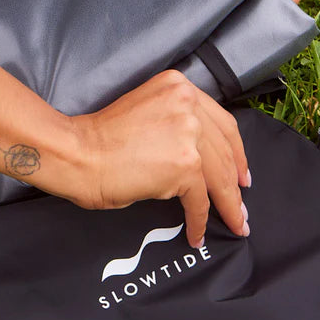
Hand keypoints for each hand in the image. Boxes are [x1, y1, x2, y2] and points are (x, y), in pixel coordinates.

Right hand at [70, 71, 249, 247]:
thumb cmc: (99, 138)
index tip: (241, 172)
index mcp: (178, 86)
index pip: (221, 122)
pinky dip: (199, 220)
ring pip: (219, 177)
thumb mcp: (146, 111)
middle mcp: (187, 104)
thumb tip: (200, 157)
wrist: (78, 153)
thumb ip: (175, 121)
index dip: (235, 152)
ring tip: (232, 224)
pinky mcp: (184, 164)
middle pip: (224, 151)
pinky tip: (197, 233)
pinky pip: (199, 200)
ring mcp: (188, 134)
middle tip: (240, 205)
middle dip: (235, 183)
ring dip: (228, 205)